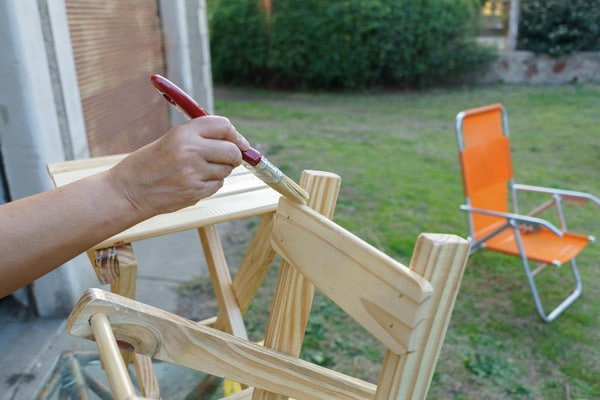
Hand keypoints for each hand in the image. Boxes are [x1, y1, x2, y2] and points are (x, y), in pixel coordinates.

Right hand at [106, 116, 249, 218]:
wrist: (128, 190)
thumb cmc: (149, 163)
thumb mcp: (171, 140)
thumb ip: (200, 138)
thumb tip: (235, 141)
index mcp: (183, 133)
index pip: (223, 126)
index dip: (235, 135)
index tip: (240, 142)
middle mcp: (191, 150)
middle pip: (232, 150)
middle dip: (235, 155)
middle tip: (230, 158)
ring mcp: (194, 173)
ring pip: (226, 170)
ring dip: (220, 170)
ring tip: (199, 171)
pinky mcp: (195, 191)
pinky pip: (217, 185)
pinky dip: (211, 184)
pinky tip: (193, 182)